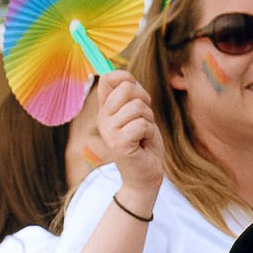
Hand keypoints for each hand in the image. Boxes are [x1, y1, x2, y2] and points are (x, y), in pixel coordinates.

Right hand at [93, 71, 163, 207]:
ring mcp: (109, 131)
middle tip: (144, 119)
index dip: (125, 77)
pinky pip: (141, 124)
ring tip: (143, 134)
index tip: (136, 93)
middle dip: (144, 101)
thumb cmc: (143, 144)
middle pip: (126, 88)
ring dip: (148, 120)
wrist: (144, 176)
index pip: (107, 78)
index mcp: (105, 109)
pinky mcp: (119, 144)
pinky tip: (143, 143)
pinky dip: (149, 133)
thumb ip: (131, 96)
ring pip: (137, 107)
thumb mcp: (138, 114)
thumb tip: (126, 77)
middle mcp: (103, 118)